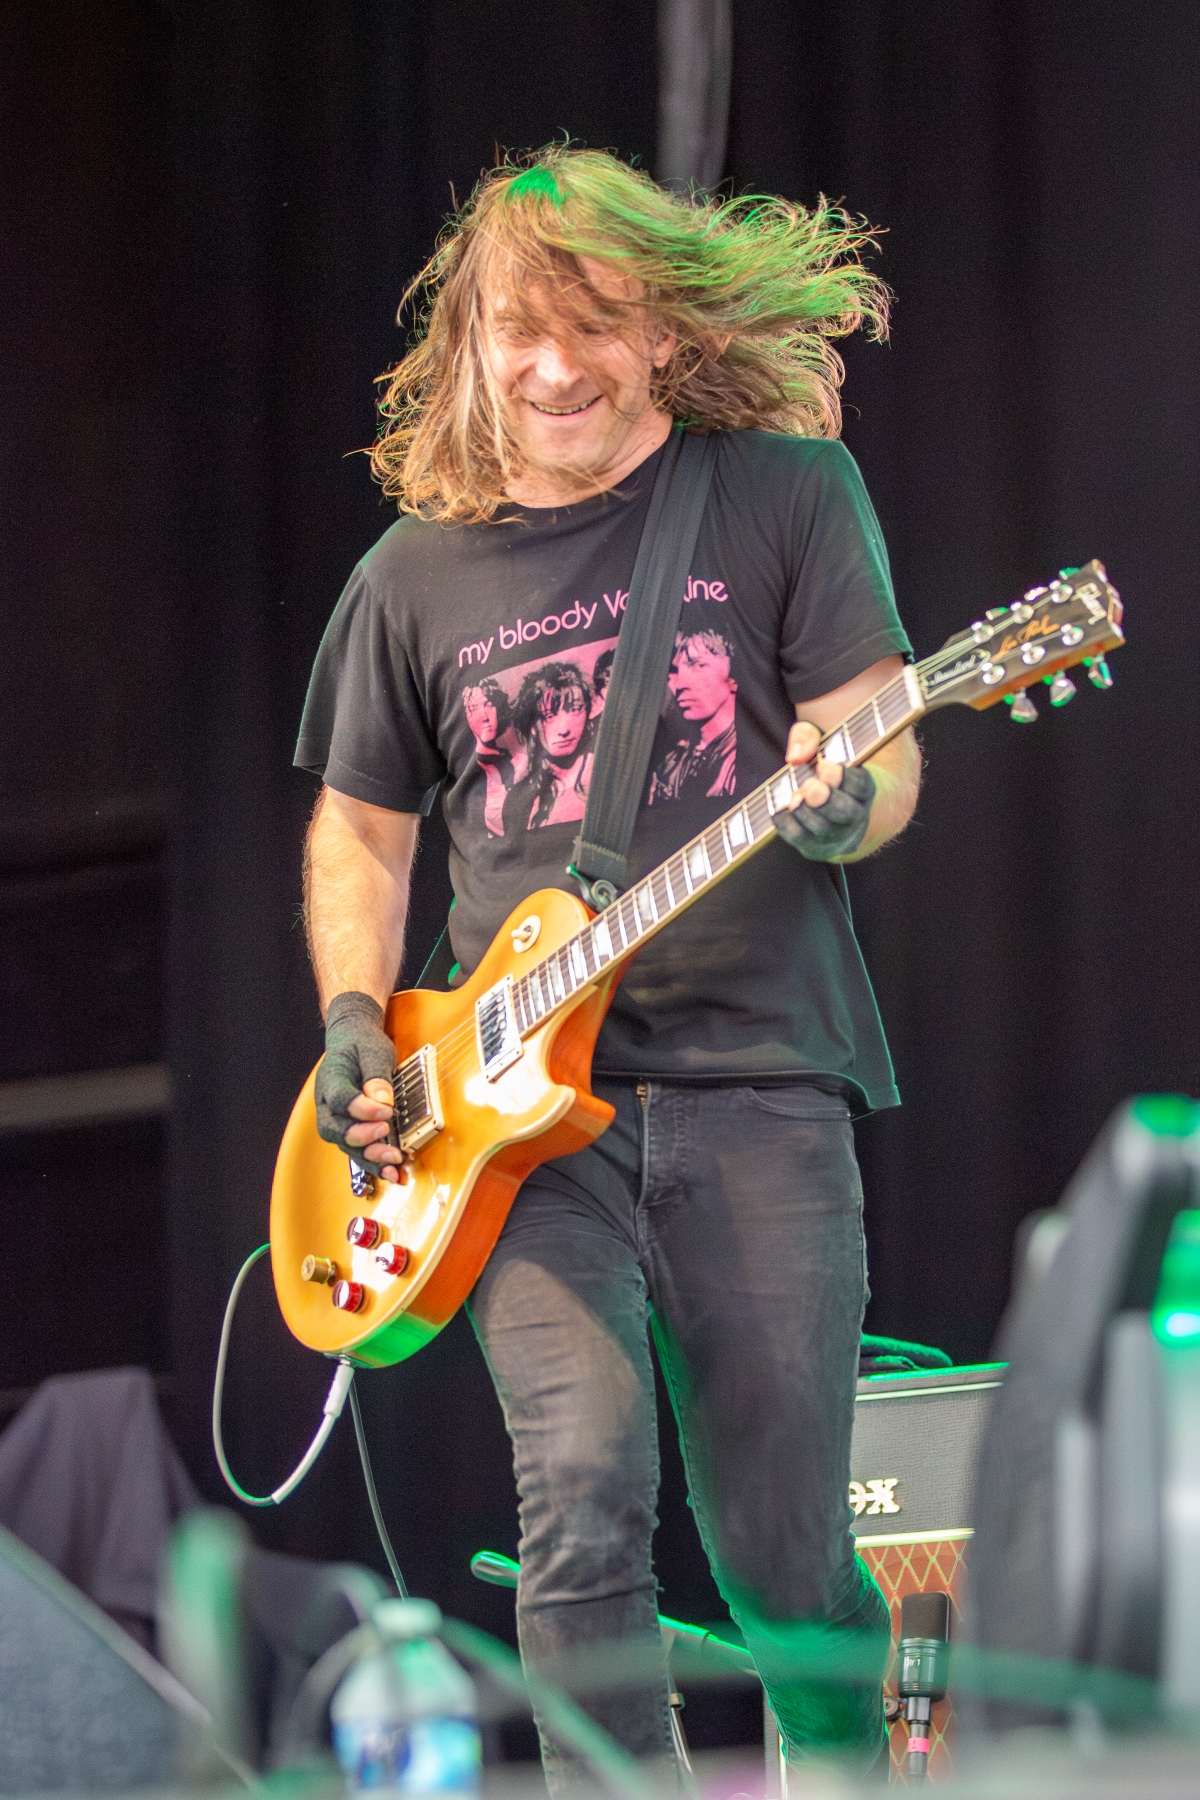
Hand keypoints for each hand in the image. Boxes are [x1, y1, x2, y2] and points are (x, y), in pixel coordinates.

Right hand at [315, 991, 405, 1182]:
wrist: (352, 1042)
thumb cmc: (362, 1045)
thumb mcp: (373, 1051)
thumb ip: (377, 1076)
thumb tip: (383, 1101)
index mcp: (331, 1079)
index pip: (340, 1099)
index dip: (361, 1109)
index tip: (386, 1111)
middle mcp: (327, 1105)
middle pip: (336, 1130)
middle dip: (362, 1137)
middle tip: (386, 1130)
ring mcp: (336, 1121)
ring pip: (347, 1146)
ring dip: (370, 1157)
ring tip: (394, 1162)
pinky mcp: (349, 1131)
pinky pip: (358, 1152)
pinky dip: (374, 1164)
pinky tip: (392, 1173)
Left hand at [773, 719, 875, 860]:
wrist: (830, 805)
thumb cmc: (823, 768)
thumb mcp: (819, 744)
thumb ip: (808, 738)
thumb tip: (795, 756)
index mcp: (863, 790)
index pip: (861, 786)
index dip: (843, 778)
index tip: (823, 765)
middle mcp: (856, 816)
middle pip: (847, 814)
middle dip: (827, 800)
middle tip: (810, 786)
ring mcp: (837, 837)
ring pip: (824, 830)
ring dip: (806, 813)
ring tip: (794, 797)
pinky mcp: (816, 849)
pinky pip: (800, 839)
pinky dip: (787, 824)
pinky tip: (780, 808)